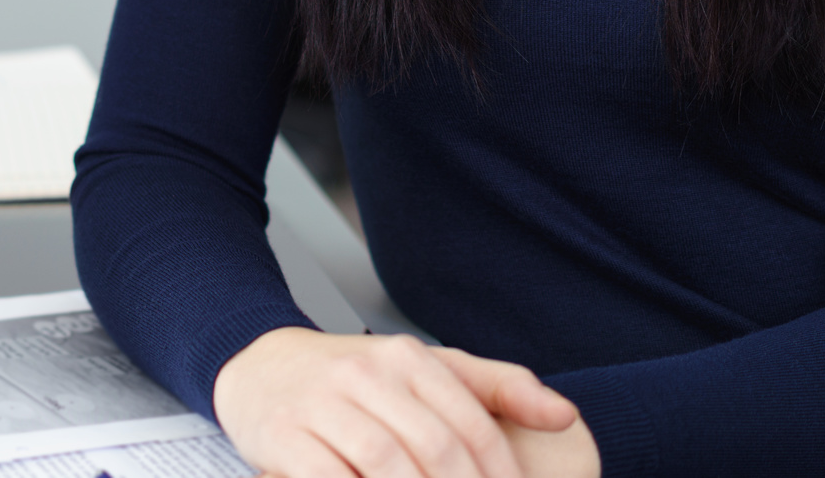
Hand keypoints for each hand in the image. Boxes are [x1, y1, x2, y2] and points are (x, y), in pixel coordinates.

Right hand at [212, 328, 593, 477]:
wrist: (260, 365)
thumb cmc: (351, 377)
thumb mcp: (426, 367)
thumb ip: (498, 388)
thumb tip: (565, 416)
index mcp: (408, 358)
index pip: (472, 426)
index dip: (500, 477)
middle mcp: (366, 374)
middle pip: (435, 450)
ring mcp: (321, 404)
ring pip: (385, 464)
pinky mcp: (284, 436)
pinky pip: (328, 477)